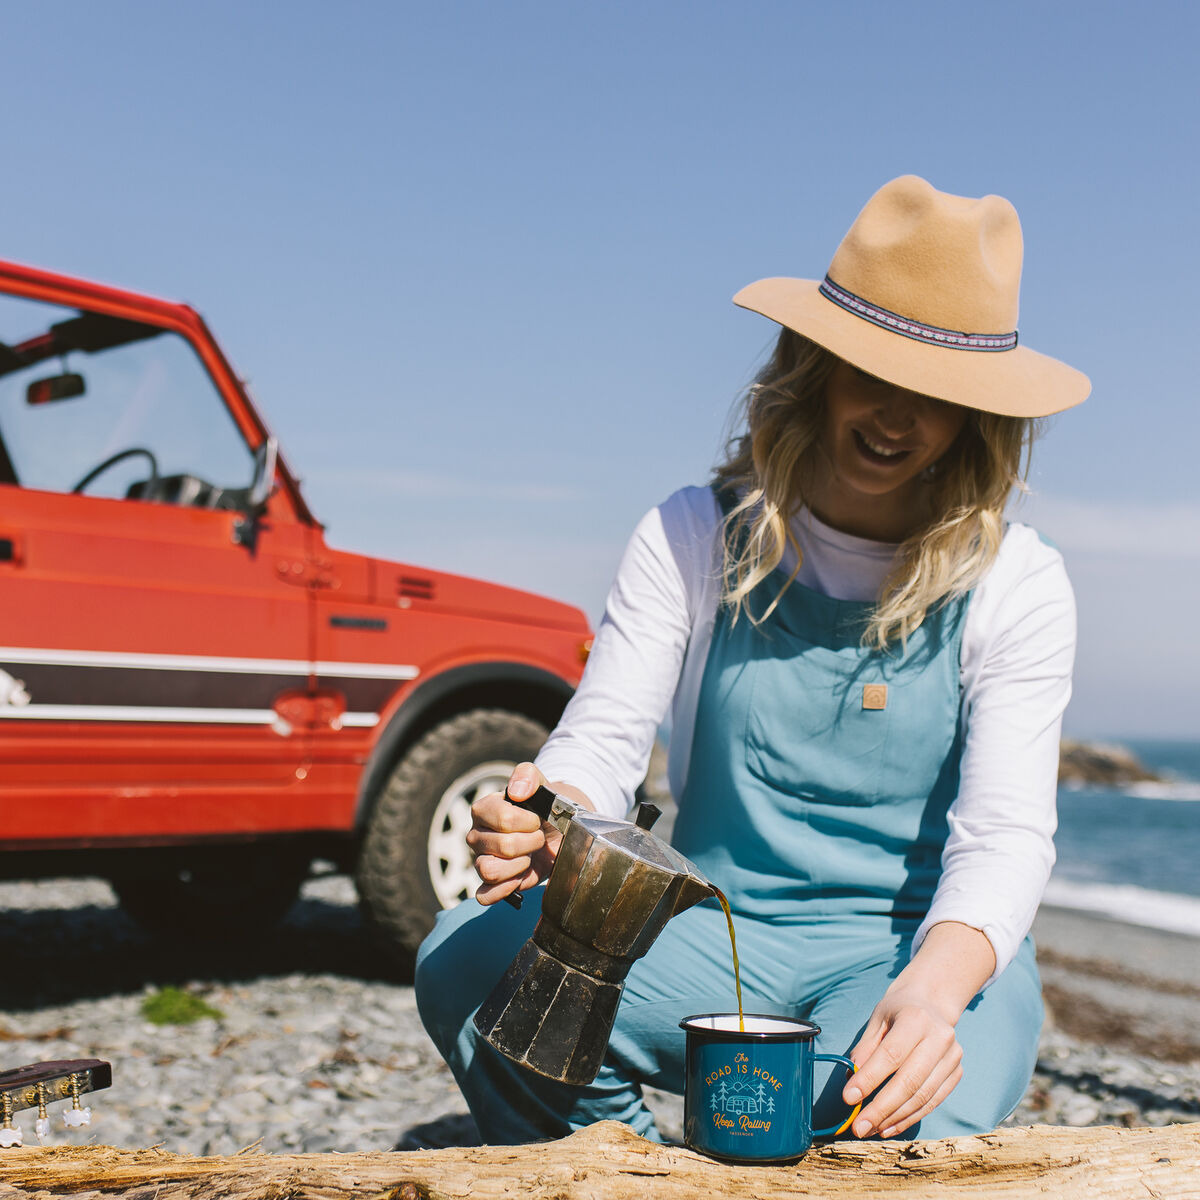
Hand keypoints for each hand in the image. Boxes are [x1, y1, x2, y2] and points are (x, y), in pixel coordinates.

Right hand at [466, 762, 561, 905]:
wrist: (558, 831)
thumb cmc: (545, 807)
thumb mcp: (541, 785)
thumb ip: (527, 777)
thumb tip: (516, 791)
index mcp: (484, 809)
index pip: (503, 819)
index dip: (527, 821)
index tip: (537, 819)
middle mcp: (478, 835)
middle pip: (502, 846)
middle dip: (530, 842)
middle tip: (538, 837)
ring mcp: (482, 860)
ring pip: (489, 870)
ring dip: (519, 865)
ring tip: (529, 856)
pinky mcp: (492, 883)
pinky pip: (484, 895)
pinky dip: (502, 890)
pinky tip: (518, 879)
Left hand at [842, 984, 963, 1139]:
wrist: (931, 1003)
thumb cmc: (898, 1012)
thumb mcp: (877, 1021)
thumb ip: (865, 1049)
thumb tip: (851, 1082)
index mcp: (916, 1018)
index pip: (891, 1055)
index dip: (869, 1078)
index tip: (848, 1098)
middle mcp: (940, 1038)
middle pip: (909, 1081)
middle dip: (881, 1108)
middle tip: (859, 1127)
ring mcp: (952, 1057)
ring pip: (922, 1097)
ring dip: (894, 1117)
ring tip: (872, 1128)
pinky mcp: (957, 1073)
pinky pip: (932, 1102)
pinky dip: (910, 1117)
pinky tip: (890, 1125)